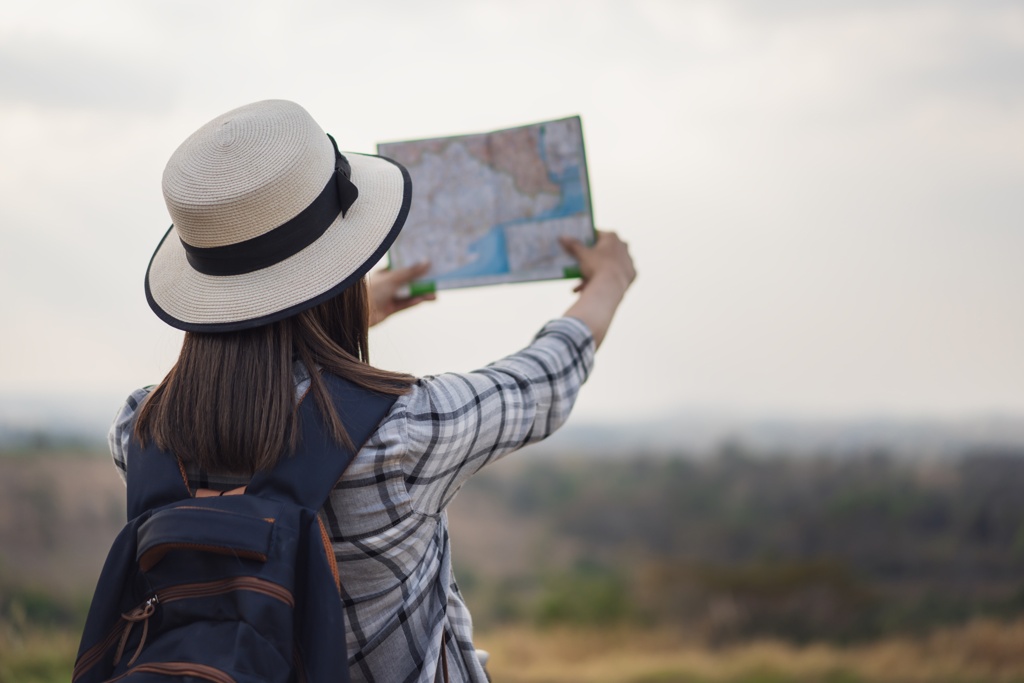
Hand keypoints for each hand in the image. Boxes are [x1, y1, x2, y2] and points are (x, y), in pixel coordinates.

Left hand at [367, 263, 435, 325]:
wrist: (359, 312)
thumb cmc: (372, 290)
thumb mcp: (394, 278)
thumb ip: (411, 272)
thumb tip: (427, 262)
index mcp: (383, 272)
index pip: (402, 267)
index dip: (414, 265)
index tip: (428, 263)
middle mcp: (386, 284)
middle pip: (407, 281)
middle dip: (421, 281)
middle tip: (436, 279)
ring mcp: (388, 297)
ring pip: (408, 294)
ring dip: (421, 294)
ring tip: (435, 294)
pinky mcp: (389, 309)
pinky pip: (404, 304)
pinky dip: (414, 302)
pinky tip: (423, 300)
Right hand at [558, 230, 635, 348]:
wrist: (611, 286)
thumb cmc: (596, 266)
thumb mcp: (582, 254)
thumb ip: (573, 245)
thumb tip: (562, 237)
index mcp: (612, 237)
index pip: (596, 234)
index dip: (586, 240)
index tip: (578, 247)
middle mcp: (623, 246)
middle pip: (603, 251)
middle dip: (590, 261)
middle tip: (579, 268)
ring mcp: (629, 260)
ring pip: (608, 265)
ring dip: (595, 274)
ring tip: (581, 285)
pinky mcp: (631, 274)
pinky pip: (615, 276)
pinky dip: (605, 281)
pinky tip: (591, 289)